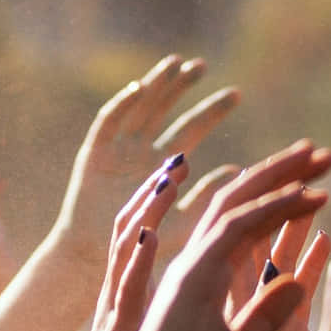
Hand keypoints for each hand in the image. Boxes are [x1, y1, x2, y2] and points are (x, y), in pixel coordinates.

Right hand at [54, 55, 239, 255]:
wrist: (97, 265)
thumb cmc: (142, 253)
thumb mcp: (183, 224)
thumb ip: (207, 198)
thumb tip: (237, 169)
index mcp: (165, 167)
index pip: (192, 129)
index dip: (211, 111)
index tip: (236, 94)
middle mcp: (141, 153)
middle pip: (165, 110)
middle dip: (182, 88)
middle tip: (203, 66)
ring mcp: (117, 151)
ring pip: (139, 108)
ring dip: (155, 85)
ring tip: (176, 64)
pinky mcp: (93, 155)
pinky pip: (107, 124)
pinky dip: (121, 105)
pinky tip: (139, 88)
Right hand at [90, 141, 330, 330]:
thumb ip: (267, 314)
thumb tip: (296, 281)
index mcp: (205, 276)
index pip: (244, 222)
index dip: (278, 196)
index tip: (317, 182)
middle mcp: (196, 262)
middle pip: (241, 201)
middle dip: (282, 173)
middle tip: (323, 152)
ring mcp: (192, 266)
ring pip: (239, 204)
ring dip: (282, 178)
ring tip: (321, 158)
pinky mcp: (193, 278)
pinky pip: (237, 231)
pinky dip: (273, 210)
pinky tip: (308, 196)